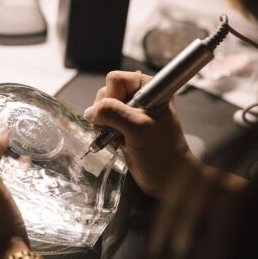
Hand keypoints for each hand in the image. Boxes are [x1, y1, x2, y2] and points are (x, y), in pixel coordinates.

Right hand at [84, 70, 196, 199]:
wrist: (168, 178)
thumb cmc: (161, 152)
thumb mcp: (138, 127)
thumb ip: (113, 113)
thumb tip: (90, 112)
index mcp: (148, 87)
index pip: (115, 79)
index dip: (112, 97)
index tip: (122, 116)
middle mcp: (138, 95)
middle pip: (105, 93)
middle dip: (105, 114)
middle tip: (118, 130)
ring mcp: (130, 111)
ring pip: (101, 108)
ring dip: (104, 126)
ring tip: (118, 139)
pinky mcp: (123, 126)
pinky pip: (102, 122)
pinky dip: (104, 133)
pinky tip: (116, 143)